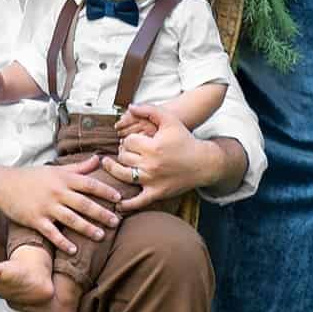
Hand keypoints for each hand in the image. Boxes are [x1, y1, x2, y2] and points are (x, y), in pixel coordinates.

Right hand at [0, 157, 125, 253]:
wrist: (3, 185)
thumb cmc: (32, 177)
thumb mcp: (55, 169)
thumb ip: (78, 167)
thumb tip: (99, 159)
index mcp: (63, 179)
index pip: (89, 184)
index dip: (105, 191)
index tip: (119, 198)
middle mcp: (57, 192)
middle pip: (84, 204)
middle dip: (102, 213)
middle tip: (116, 222)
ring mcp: (46, 207)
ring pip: (71, 219)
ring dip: (87, 228)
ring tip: (100, 236)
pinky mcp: (35, 220)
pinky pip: (52, 233)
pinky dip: (63, 242)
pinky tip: (74, 250)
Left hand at [102, 103, 218, 211]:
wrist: (203, 163)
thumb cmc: (185, 140)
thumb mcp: (170, 120)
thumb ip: (149, 110)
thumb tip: (130, 107)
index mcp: (153, 146)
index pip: (128, 141)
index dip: (128, 139)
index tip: (133, 140)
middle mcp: (150, 164)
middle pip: (123, 157)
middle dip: (123, 152)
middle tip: (126, 151)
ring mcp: (152, 180)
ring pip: (122, 175)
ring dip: (114, 169)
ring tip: (110, 164)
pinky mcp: (156, 193)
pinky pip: (137, 202)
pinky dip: (125, 204)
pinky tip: (116, 202)